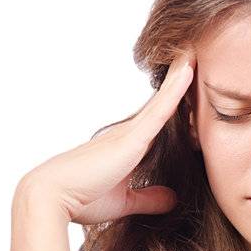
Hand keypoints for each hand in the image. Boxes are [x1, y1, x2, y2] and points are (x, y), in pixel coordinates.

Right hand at [18, 53, 196, 224]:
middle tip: (196, 53)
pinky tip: (189, 69)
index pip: (159, 121)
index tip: (193, 86)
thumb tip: (172, 198)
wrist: (54, 197)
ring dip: (180, 73)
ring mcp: (130, 132)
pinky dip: (175, 89)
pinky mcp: (131, 138)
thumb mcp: (125, 201)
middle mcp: (129, 133)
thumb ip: (149, 198)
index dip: (175, 104)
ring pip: (163, 98)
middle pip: (162, 103)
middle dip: (179, 79)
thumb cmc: (83, 199)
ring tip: (196, 49)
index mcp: (129, 146)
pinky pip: (160, 109)